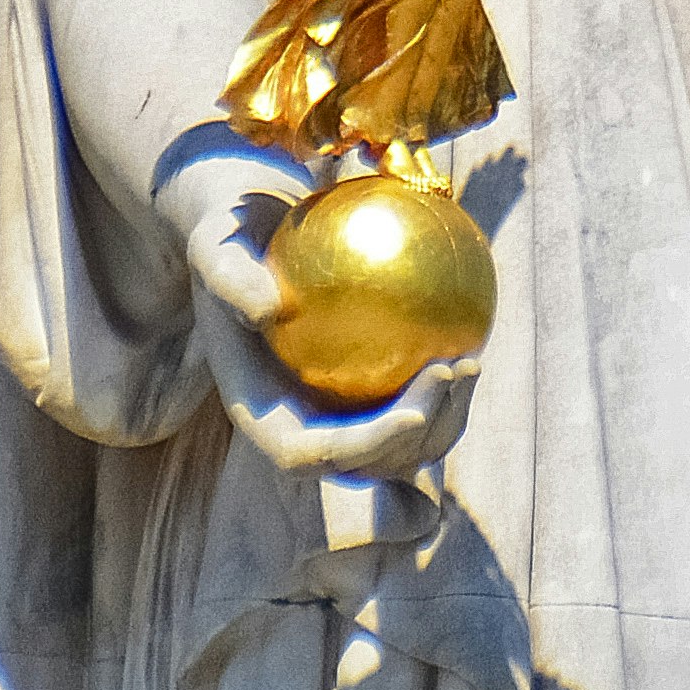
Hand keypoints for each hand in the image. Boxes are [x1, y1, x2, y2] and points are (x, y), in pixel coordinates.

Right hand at [158, 148, 476, 480]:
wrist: (249, 226)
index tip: (417, 412)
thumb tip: (269, 307)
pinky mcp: (364, 388)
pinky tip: (473, 339)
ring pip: (399, 446)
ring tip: (471, 362)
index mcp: (257, 410)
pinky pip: (411, 400)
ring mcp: (333, 412)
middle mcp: (298, 423)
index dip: (364, 447)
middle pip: (366, 463)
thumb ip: (231, 277)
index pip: (309, 454)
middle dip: (421, 437)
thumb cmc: (229, 231)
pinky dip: (442, 386)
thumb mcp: (215, 243)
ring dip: (444, 419)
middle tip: (457, 369)